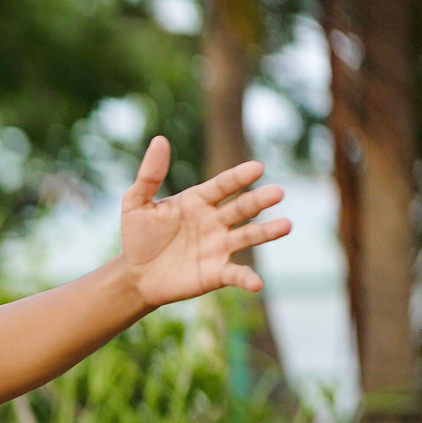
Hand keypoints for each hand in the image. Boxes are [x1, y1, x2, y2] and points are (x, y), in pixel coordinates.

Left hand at [119, 137, 291, 307]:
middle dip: (259, 201)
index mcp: (199, 200)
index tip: (256, 168)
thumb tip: (159, 140)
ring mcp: (220, 246)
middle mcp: (215, 221)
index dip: (238, 177)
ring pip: (249, 236)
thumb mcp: (136, 204)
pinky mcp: (218, 272)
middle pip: (242, 208)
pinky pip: (237, 274)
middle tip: (277, 193)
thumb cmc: (138, 236)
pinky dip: (248, 278)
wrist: (136, 275)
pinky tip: (257, 283)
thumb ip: (149, 175)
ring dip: (267, 232)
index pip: (223, 185)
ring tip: (285, 226)